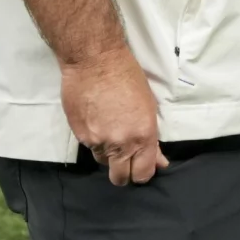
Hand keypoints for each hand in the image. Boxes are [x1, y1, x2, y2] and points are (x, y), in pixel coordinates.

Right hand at [61, 49, 168, 185]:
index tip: (141, 166)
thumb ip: (152, 138)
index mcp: (143, 135)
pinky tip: (96, 120)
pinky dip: (94, 140)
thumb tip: (160, 161)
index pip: (143, 173)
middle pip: (120, 178)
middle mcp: (120, 143)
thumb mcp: (149, 106)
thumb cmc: (128, 76)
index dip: (143, 173)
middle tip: (125, 158)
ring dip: (108, 154)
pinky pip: (90, 147)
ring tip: (110, 130)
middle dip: (124, 172)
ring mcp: (97, 141)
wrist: (95, 61)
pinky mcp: (79, 135)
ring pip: (103, 162)